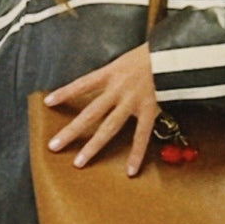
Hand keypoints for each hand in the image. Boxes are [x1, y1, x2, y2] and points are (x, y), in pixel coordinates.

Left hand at [44, 43, 159, 174]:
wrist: (176, 53)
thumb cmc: (153, 54)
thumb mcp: (127, 59)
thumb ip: (114, 74)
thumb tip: (102, 86)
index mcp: (111, 73)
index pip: (82, 84)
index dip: (65, 92)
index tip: (48, 102)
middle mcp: (118, 89)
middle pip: (89, 113)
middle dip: (71, 130)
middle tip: (54, 146)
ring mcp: (132, 102)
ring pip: (109, 127)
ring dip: (93, 146)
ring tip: (79, 162)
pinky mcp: (149, 110)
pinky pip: (141, 136)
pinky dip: (136, 154)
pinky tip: (130, 170)